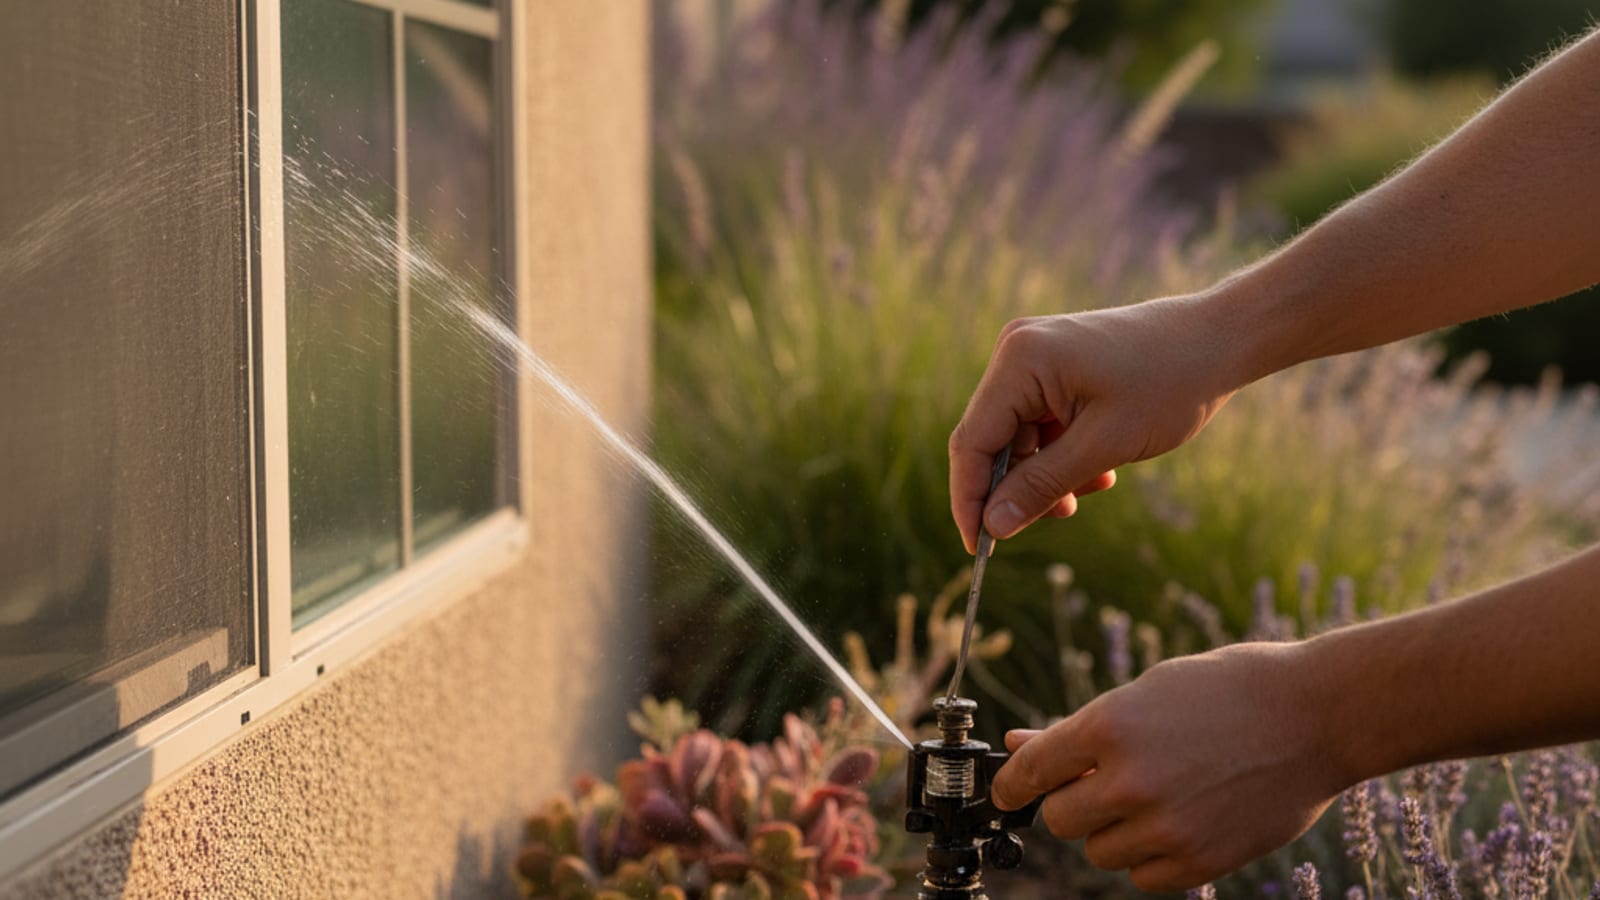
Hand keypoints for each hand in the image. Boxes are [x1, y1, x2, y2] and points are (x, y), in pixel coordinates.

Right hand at [948, 295, 1246, 552]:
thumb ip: (1041, 486)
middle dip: (1019, 487)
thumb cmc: (1169, 384)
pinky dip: (1063, 453)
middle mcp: (1017, 353)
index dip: (970, 499)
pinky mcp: (1054, 367)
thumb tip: (991, 527)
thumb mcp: (1104, 446)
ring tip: (1095, 486)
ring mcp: (1034, 357)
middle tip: (1058, 518)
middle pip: (993, 441)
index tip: (979, 548)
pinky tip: (1102, 467)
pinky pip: (1041, 424)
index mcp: (1020, 361)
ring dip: (1048, 473)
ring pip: (1019, 438)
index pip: (974, 442)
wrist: (1220, 340)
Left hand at [989, 643, 1348, 891]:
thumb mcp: (1144, 693)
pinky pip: (1143, 876)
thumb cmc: (1226, 692)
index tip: (1008, 791)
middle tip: (1101, 784)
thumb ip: (1077, 731)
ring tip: (1155, 795)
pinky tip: (1179, 820)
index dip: (1013, 783)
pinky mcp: (1199, 860)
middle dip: (1072, 803)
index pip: (1030, 772)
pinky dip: (1150, 855)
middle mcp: (1130, 781)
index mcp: (1108, 727)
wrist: (1314, 716)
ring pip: (1100, 852)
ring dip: (1113, 831)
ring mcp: (1166, 826)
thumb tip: (1017, 745)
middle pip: (1060, 820)